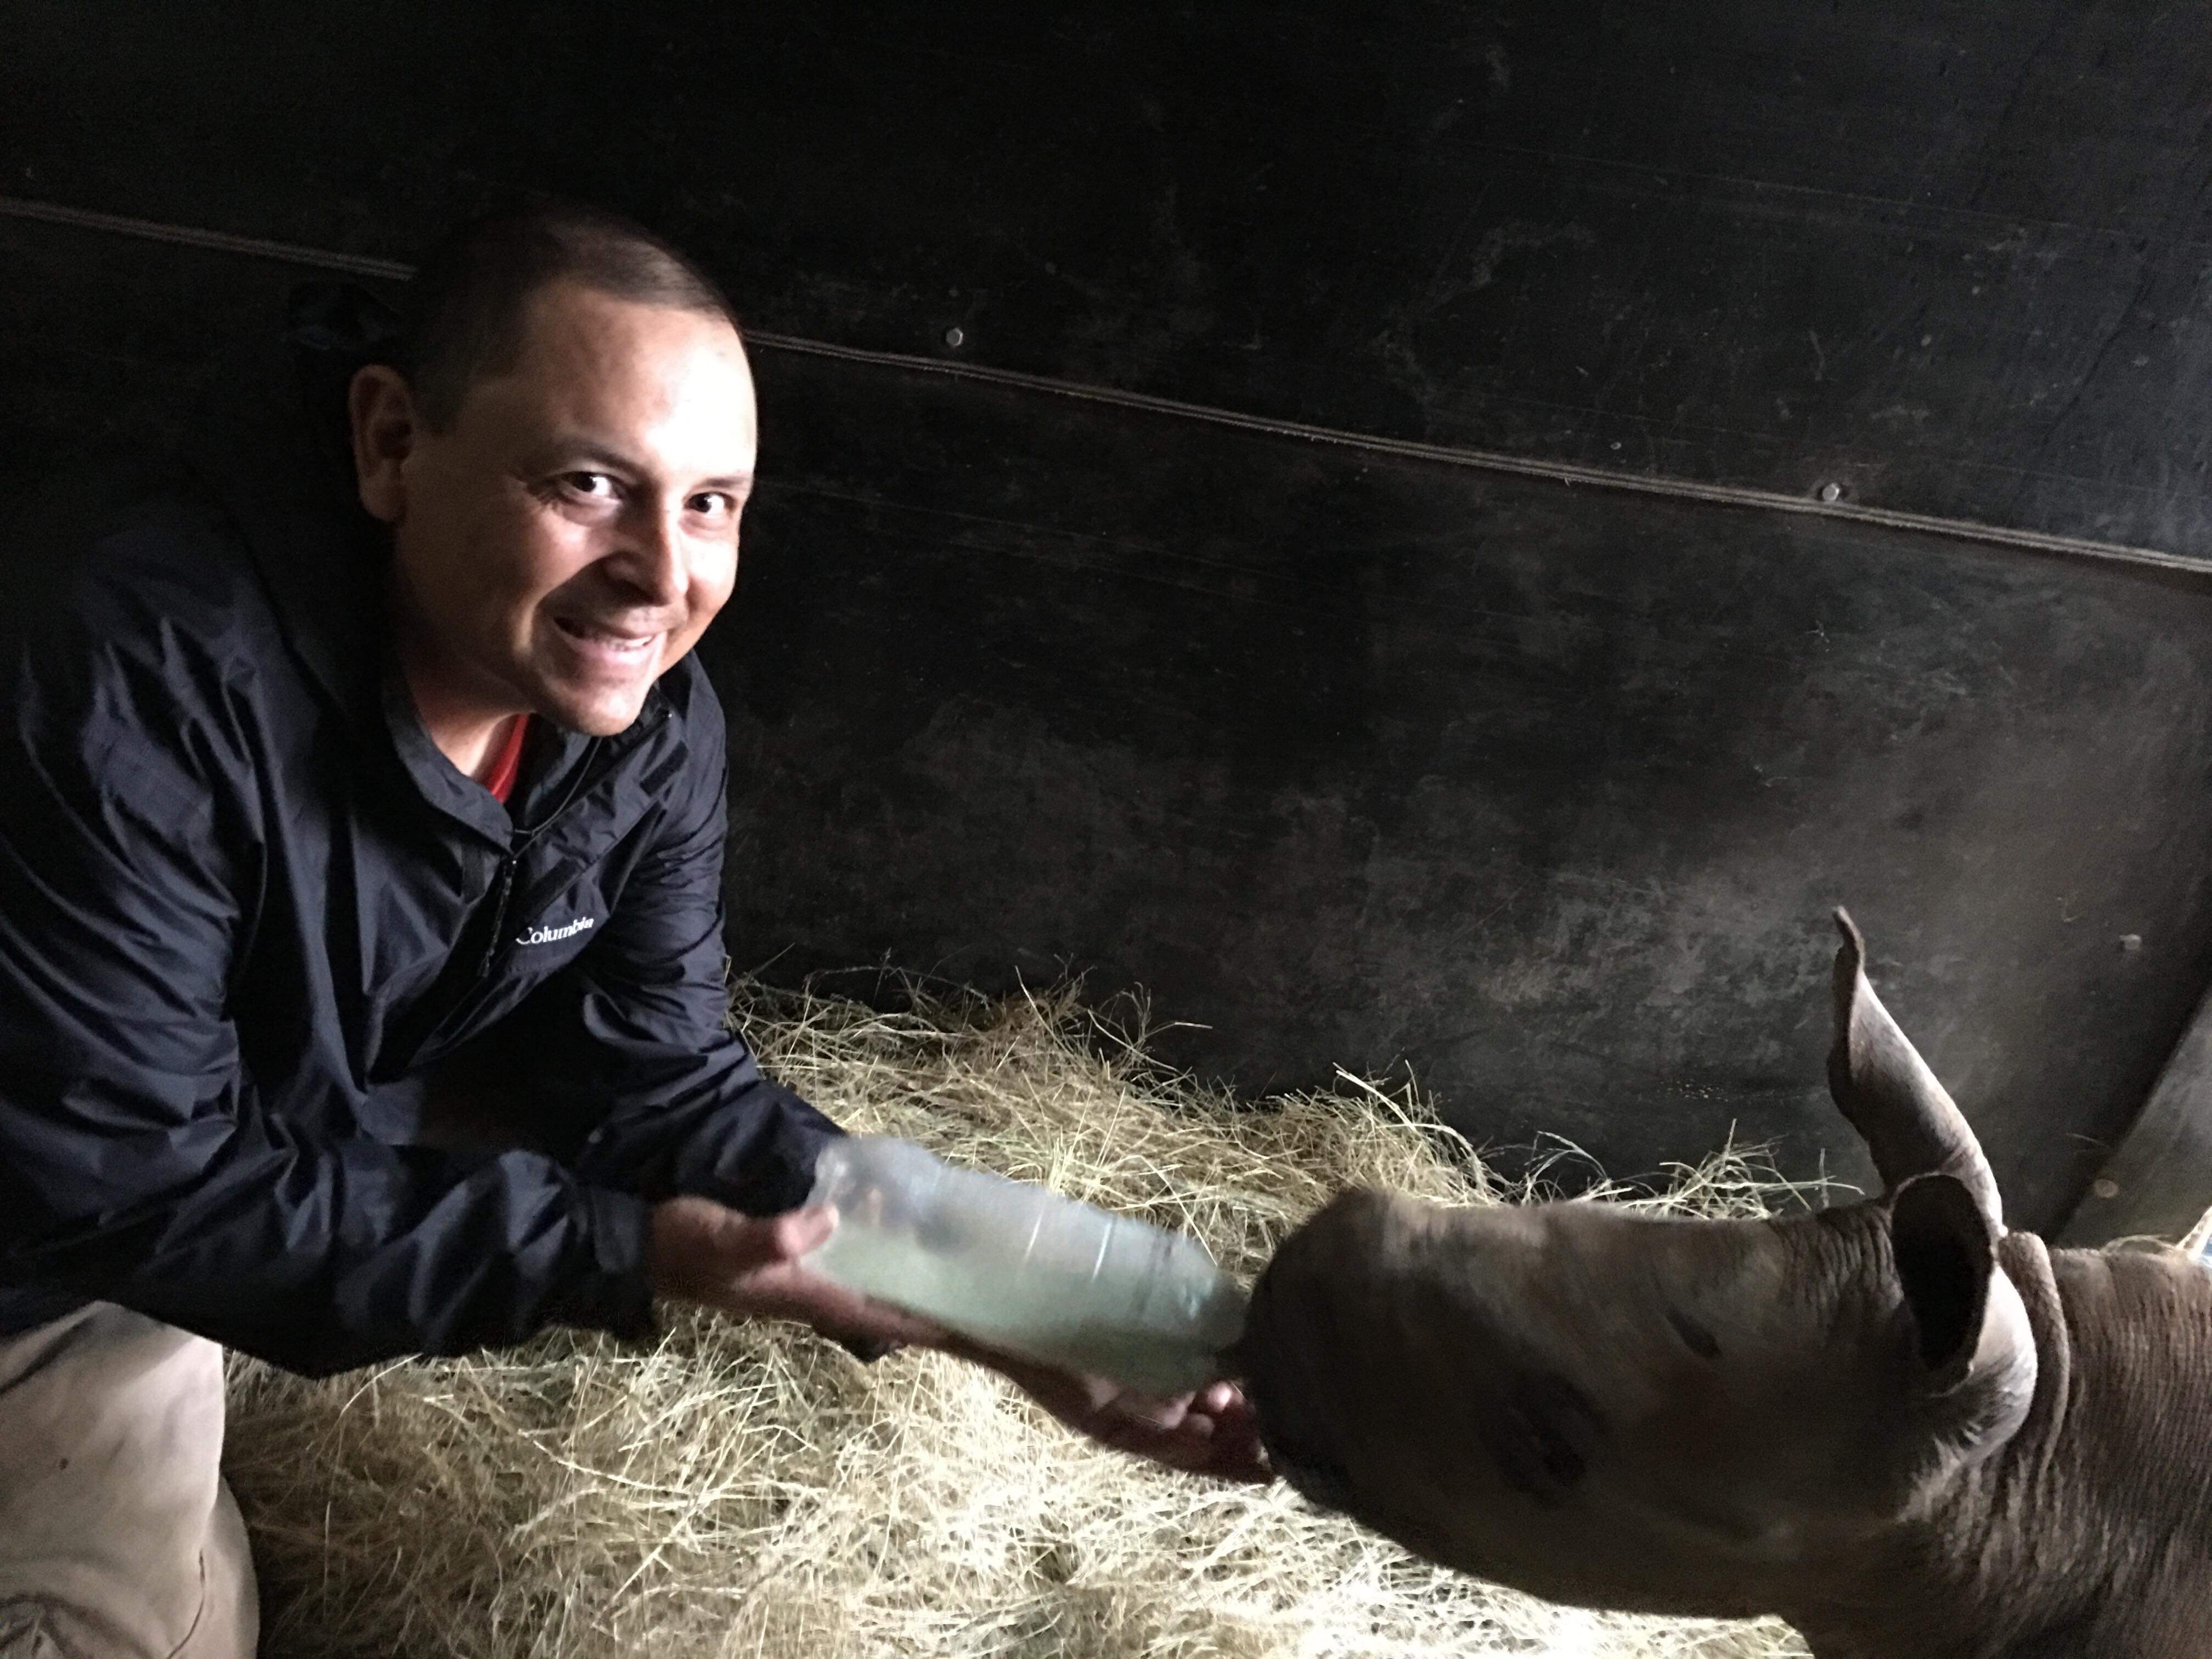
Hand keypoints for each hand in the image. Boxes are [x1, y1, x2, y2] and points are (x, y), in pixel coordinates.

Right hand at [648, 1195, 949, 1352]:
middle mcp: (805, 1293)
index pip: (874, 1314)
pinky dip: (867, 1254)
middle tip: (971, 1301)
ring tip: (941, 1267)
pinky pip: (838, 1263)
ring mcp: (792, 1280)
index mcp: (802, 1293)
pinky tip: (879, 1228)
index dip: (921, 1323)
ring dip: (897, 1282)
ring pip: (860, 1285)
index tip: (968, 1330)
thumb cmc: (682, 1245)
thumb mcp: (724, 1238)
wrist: (637, 1249)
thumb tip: (829, 1221)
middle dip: (921, 1308)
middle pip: (876, 1307)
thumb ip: (772, 1234)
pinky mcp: (780, 1260)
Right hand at [653, 1197, 1273, 1482]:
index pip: (1041, 1374)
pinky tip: (1183, 1367)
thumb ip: (759, 1239)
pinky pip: (1062, 1344)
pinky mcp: (973, 1296)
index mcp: (932, 1324)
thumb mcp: (720, 1241)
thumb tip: (803, 1230)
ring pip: (1088, 1383)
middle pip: (1090, 1401)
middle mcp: (967, 1336)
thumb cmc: (707, 1241)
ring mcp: (974, 1320)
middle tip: (1274, 1444)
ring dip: (1170, 1412)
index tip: (1201, 1421)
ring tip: (1258, 1420)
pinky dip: (1127, 1366)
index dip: (1121, 1403)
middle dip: (1179, 1435)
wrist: (698, 1231)